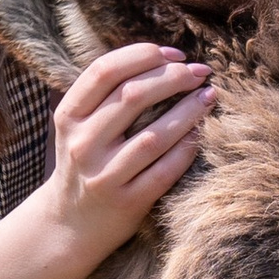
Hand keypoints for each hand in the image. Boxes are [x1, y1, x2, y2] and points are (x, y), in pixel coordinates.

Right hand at [44, 41, 211, 257]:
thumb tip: (165, 58)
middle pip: (133, 96)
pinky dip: (187, 148)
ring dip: (189, 111)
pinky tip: (201, 132)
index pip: (105, 71)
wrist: (69, 224)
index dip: (144, 55)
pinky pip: (165, 170)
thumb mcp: (80, 125)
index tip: (174, 54)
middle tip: (200, 72)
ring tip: (209, 96)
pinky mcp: (127, 203)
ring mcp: (104, 176)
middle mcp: (82, 144)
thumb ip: (107, 93)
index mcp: (69, 116)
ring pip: (154, 135)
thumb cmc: (86, 162)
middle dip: (174, 77)